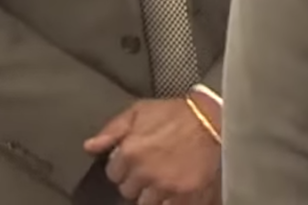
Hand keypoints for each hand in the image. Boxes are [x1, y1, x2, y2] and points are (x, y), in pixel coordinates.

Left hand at [84, 98, 221, 203]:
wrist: (217, 119)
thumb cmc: (179, 113)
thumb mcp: (141, 110)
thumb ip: (112, 129)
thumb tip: (91, 146)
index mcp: (130, 152)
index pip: (113, 174)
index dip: (124, 167)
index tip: (135, 161)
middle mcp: (144, 173)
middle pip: (128, 191)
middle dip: (137, 181)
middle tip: (151, 169)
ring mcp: (165, 186)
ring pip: (147, 203)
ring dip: (153, 193)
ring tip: (165, 179)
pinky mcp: (185, 194)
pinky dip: (171, 200)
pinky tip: (175, 189)